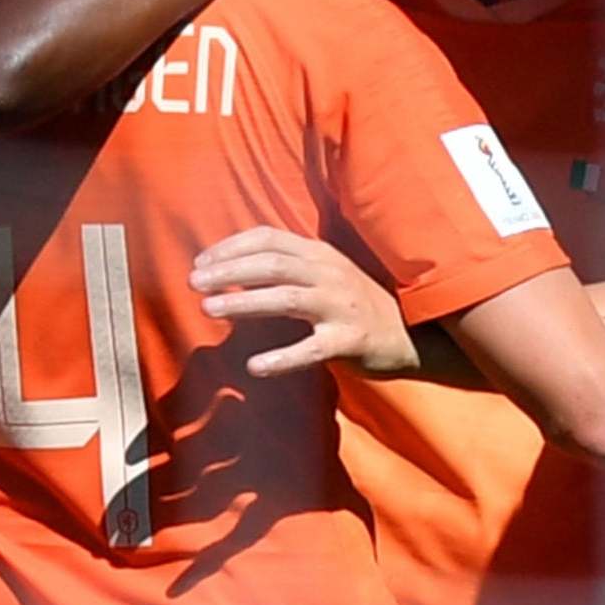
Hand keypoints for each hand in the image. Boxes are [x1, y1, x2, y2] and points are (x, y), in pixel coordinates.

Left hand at [189, 226, 415, 377]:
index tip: (200, 260)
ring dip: (244, 303)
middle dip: (228, 271)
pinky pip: (311, 350)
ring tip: (209, 309)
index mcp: (320, 253)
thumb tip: (232, 270)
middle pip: (271, 265)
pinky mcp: (349, 341)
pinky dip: (281, 358)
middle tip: (193, 282)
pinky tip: (254, 366)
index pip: (269, 237)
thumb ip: (288, 267)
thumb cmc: (356, 304)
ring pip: (286, 298)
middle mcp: (329, 274)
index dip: (231, 246)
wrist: (410, 334)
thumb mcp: (325, 274)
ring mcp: (341, 307)